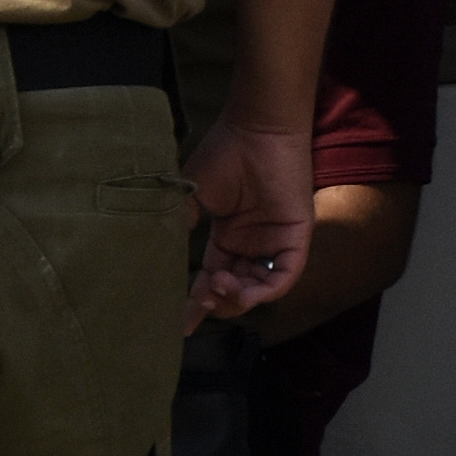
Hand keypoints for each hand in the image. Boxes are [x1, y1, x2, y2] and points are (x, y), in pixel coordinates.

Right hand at [183, 115, 315, 324]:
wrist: (257, 130)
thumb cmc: (226, 153)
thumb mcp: (192, 195)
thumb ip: (180, 225)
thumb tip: (159, 257)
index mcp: (228, 237)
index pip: (211, 278)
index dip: (197, 303)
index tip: (180, 325)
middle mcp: (251, 244)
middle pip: (235, 290)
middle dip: (217, 303)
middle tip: (201, 302)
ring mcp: (274, 242)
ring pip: (259, 289)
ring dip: (238, 298)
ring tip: (220, 287)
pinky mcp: (296, 238)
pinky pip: (286, 276)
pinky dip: (266, 290)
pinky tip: (244, 289)